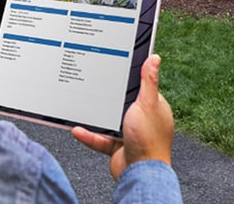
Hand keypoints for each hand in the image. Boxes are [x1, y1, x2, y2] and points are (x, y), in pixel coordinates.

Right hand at [71, 54, 173, 180]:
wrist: (140, 175)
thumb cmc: (149, 141)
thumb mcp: (147, 104)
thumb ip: (148, 81)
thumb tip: (155, 58)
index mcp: (151, 107)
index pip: (139, 88)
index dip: (128, 80)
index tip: (114, 69)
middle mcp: (140, 120)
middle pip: (120, 103)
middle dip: (106, 98)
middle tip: (92, 86)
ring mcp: (128, 133)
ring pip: (107, 120)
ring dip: (94, 117)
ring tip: (81, 106)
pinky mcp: (116, 146)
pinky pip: (99, 138)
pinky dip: (89, 135)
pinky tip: (78, 129)